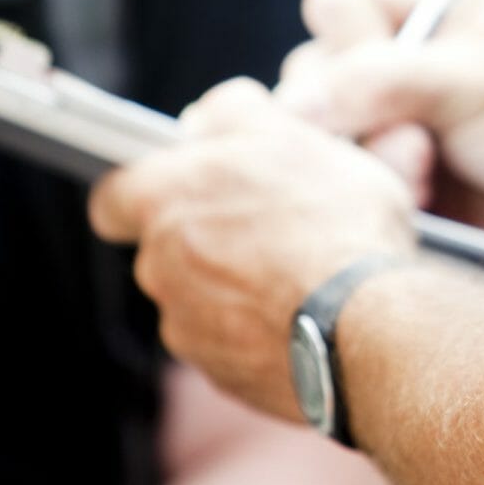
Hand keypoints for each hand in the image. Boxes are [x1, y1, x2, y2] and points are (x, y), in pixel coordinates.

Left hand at [90, 78, 416, 422]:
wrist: (369, 324)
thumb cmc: (335, 222)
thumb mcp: (295, 135)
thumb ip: (236, 112)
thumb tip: (206, 117)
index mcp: (165, 199)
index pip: (113, 196)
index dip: (148, 188)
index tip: (189, 185)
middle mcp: (159, 266)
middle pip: (166, 246)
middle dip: (208, 237)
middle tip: (274, 223)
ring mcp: (186, 327)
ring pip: (200, 296)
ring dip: (237, 283)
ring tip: (303, 271)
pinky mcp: (221, 372)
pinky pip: (230, 340)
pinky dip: (259, 327)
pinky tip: (308, 312)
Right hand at [277, 0, 483, 230]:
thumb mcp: (474, 80)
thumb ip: (381, 78)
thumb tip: (293, 105)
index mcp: (422, 12)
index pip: (334, 5)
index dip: (349, 42)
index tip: (394, 82)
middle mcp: (395, 65)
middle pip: (311, 78)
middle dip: (354, 118)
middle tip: (418, 148)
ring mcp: (389, 128)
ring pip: (319, 140)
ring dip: (363, 164)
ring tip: (426, 182)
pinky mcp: (390, 187)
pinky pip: (340, 190)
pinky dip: (368, 200)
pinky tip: (414, 214)